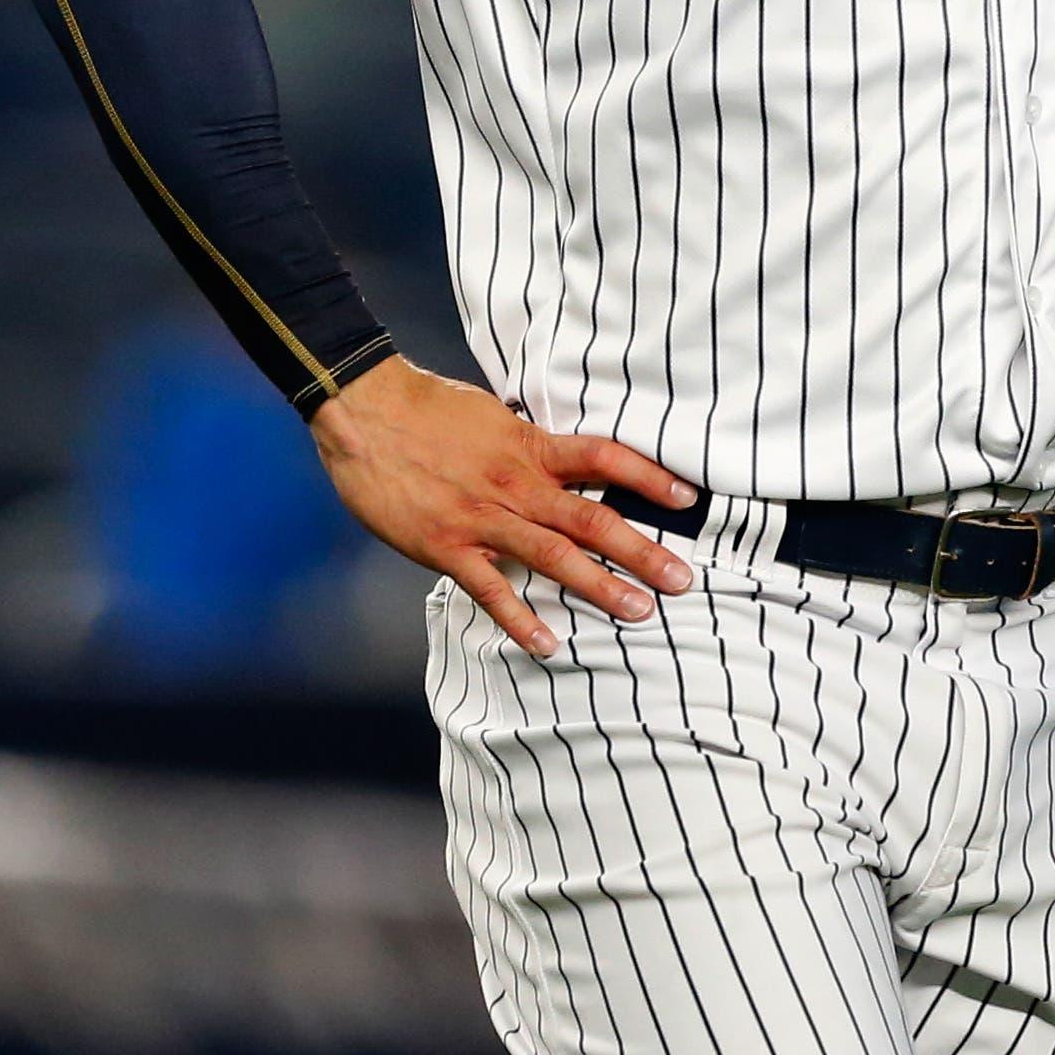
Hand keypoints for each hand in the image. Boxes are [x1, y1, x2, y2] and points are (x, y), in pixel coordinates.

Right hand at [310, 356, 697, 656]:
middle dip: (642, 551)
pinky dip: (521, 619)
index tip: (688, 496)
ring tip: (639, 613)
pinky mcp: (446, 546)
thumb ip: (528, 446)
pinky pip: (492, 589)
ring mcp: (483, 519)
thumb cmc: (428, 409)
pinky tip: (548, 645)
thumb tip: (558, 460)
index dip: (650, 477)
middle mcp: (517, 485)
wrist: (366, 411)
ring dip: (600, 587)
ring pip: (554, 557)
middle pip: (593, 520)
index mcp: (530, 448)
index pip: (605, 459)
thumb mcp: (492, 417)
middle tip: (682, 579)